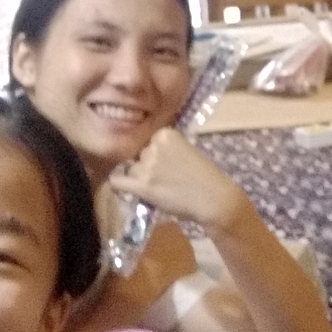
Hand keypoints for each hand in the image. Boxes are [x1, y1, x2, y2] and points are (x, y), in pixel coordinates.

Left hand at [108, 129, 254, 237]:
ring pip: (131, 169)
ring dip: (139, 178)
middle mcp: (154, 146)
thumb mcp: (186, 150)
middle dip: (146, 165)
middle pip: (139, 154)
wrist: (214, 198)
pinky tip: (123, 187)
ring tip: (157, 188)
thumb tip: (146, 155)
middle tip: (163, 178)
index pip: (148, 141)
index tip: (163, 164)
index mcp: (166, 133)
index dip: (153, 153)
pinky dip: (118, 184)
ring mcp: (147, 166)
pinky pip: (117, 182)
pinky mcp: (143, 185)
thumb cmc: (206, 176)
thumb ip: (166, 149)